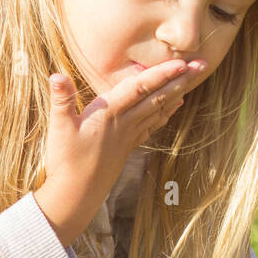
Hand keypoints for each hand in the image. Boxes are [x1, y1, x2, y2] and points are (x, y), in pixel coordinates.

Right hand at [35, 58, 205, 247]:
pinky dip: (166, 113)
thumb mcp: (58, 128)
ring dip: (177, 93)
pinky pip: (152, 125)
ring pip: (158, 110)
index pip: (140, 88)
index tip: (182, 63)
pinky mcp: (127, 146)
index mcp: (109, 114)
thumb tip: (56, 75)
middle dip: (180, 80)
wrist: (76, 195)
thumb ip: (61, 99)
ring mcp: (128, 136)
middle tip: (202, 64)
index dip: (161, 74)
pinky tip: (175, 106)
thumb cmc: (65, 162)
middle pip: (157, 97)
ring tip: (193, 79)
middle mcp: (124, 124)